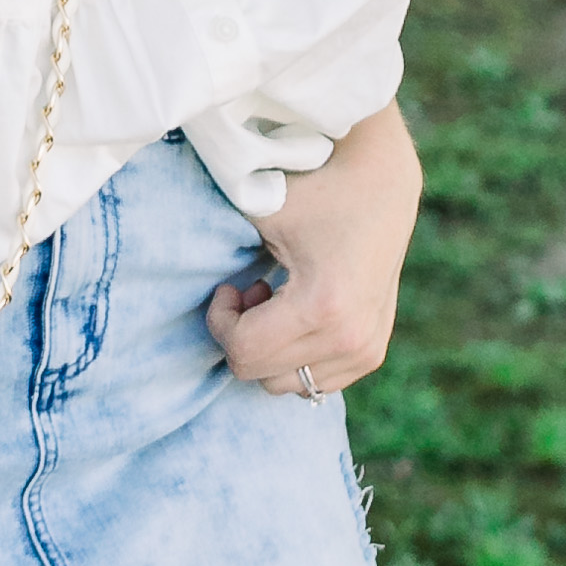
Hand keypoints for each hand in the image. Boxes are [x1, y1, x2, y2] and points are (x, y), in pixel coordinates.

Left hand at [206, 101, 422, 399]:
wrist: (381, 181)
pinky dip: (294, 356)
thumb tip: (184, 286)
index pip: (245, 353)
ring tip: (276, 301)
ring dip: (269, 349)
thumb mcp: (263, 214)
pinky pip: (316, 381)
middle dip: (243, 335)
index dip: (221, 321)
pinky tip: (299, 315)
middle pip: (262, 375)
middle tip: (251, 289)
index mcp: (323, 308)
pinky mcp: (373, 351)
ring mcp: (366, 350)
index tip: (228, 287)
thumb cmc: (315, 189)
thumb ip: (226, 256)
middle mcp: (351, 339)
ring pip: (288, 384)